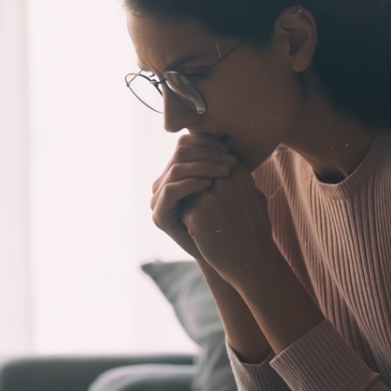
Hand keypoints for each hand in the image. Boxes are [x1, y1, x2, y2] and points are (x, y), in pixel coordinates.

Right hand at [151, 133, 237, 259]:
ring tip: (226, 171)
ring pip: (176, 169)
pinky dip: (191, 183)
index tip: (230, 150)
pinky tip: (210, 185)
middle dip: (208, 153)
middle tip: (231, 161)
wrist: (226, 254)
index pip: (186, 144)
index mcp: (177, 173)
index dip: (207, 142)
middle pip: (180, 153)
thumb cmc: (231, 218)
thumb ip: (222, 162)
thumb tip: (230, 135)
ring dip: (204, 166)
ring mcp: (158, 200)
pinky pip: (171, 190)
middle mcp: (164, 183)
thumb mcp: (228, 184)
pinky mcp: (159, 216)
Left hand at [180, 160, 278, 290]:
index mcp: (238, 172)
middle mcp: (224, 180)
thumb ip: (238, 179)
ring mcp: (209, 197)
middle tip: (202, 207)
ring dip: (190, 203)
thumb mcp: (255, 197)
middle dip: (193, 187)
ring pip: (185, 191)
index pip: (208, 161)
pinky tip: (203, 233)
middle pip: (194, 173)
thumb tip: (225, 165)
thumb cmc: (255, 231)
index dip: (203, 174)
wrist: (252, 262)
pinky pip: (182, 210)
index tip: (206, 189)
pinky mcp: (195, 215)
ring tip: (207, 220)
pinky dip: (188, 221)